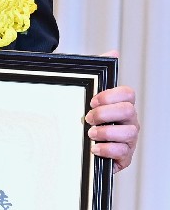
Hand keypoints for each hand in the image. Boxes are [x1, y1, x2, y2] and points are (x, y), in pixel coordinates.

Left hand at [85, 52, 138, 172]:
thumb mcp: (87, 98)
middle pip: (128, 110)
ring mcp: (129, 138)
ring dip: (106, 132)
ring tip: (90, 134)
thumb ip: (98, 75)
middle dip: (105, 113)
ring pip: (128, 132)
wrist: (81, 149)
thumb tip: (113, 52)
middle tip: (88, 118)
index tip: (92, 100)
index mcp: (122, 104)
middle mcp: (129, 120)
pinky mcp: (124, 156)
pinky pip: (122, 151)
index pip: (127, 93)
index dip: (110, 95)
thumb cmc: (88, 122)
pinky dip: (107, 149)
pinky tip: (94, 148)